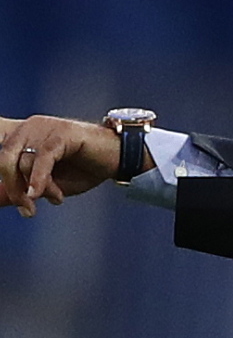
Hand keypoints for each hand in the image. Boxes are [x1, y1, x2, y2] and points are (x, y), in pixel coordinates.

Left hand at [0, 115, 120, 216]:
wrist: (117, 160)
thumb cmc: (83, 170)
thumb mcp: (46, 184)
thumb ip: (19, 189)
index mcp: (21, 134)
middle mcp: (28, 126)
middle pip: (2, 159)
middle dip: (11, 187)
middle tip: (27, 210)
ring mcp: (43, 127)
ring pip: (21, 161)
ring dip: (32, 189)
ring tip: (48, 202)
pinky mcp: (60, 134)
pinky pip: (41, 159)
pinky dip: (39, 179)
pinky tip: (42, 195)